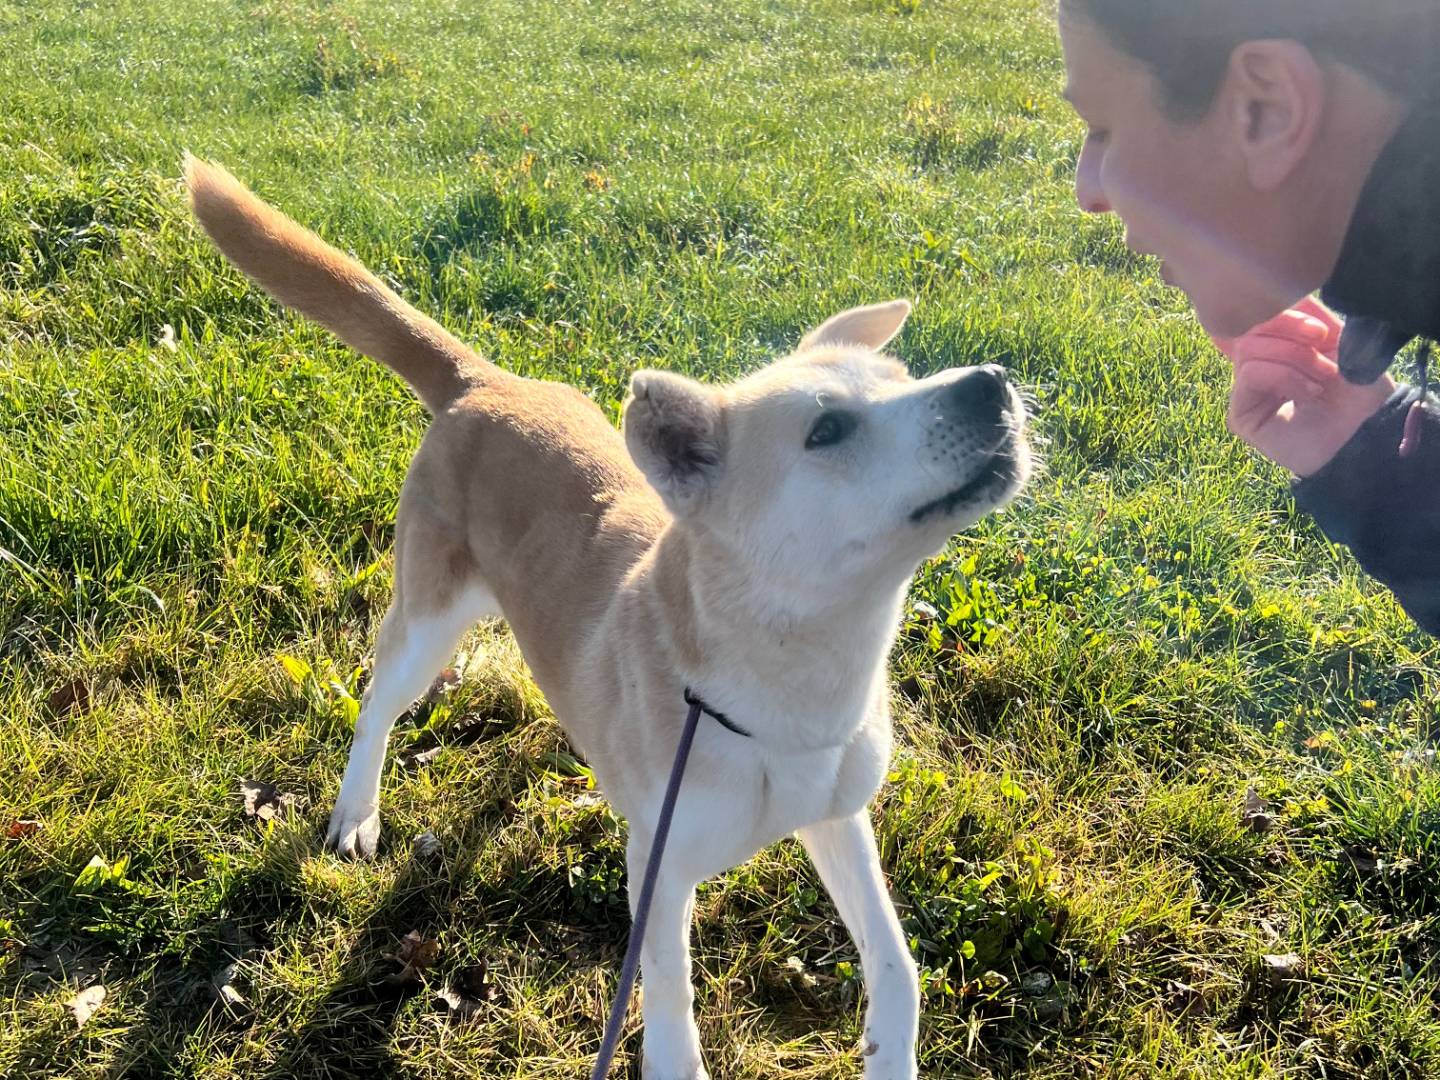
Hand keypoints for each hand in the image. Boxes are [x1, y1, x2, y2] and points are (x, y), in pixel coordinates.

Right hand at [1212, 297, 1394, 477]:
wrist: (1365, 434)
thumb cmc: (1358, 392)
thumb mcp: (1341, 343)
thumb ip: (1312, 316)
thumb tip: (1285, 293)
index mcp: (1281, 345)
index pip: (1265, 311)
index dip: (1287, 307)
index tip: (1319, 318)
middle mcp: (1259, 364)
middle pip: (1251, 323)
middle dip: (1292, 327)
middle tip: (1323, 340)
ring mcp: (1247, 389)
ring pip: (1250, 347)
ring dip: (1294, 357)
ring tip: (1322, 377)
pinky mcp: (1241, 413)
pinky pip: (1250, 373)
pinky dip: (1285, 377)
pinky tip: (1310, 393)